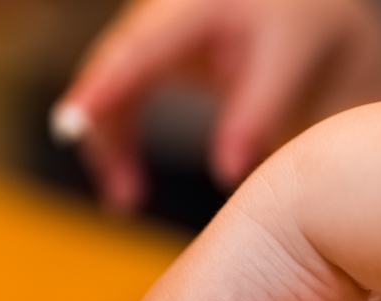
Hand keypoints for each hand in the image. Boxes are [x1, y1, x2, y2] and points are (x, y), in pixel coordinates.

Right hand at [52, 0, 380, 211]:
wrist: (307, 2)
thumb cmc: (304, 22)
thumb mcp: (290, 60)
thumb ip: (257, 113)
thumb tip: (227, 177)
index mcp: (195, 7)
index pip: (137, 50)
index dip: (102, 88)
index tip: (73, 125)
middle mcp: (160, 13)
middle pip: (110, 72)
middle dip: (104, 135)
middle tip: (121, 199)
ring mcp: (151, 32)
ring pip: (109, 89)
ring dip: (110, 146)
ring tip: (125, 201)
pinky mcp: (152, 54)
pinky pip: (120, 97)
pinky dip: (120, 140)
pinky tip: (128, 182)